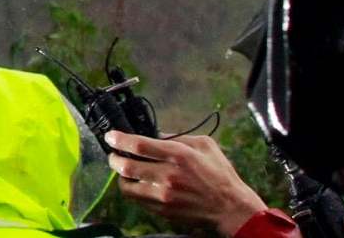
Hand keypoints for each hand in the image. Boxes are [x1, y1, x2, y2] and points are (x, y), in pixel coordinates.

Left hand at [104, 132, 267, 237]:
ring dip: (121, 177)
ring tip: (123, 171)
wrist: (232, 208)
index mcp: (178, 156)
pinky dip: (133, 191)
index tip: (111, 136)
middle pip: (126, 167)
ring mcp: (165, 196)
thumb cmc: (220, 175)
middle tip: (114, 154)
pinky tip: (138, 184)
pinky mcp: (164, 211)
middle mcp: (168, 176)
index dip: (119, 139)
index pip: (138, 146)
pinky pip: (138, 200)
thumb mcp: (204, 146)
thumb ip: (177, 136)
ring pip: (127, 187)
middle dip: (114, 159)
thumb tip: (154, 134)